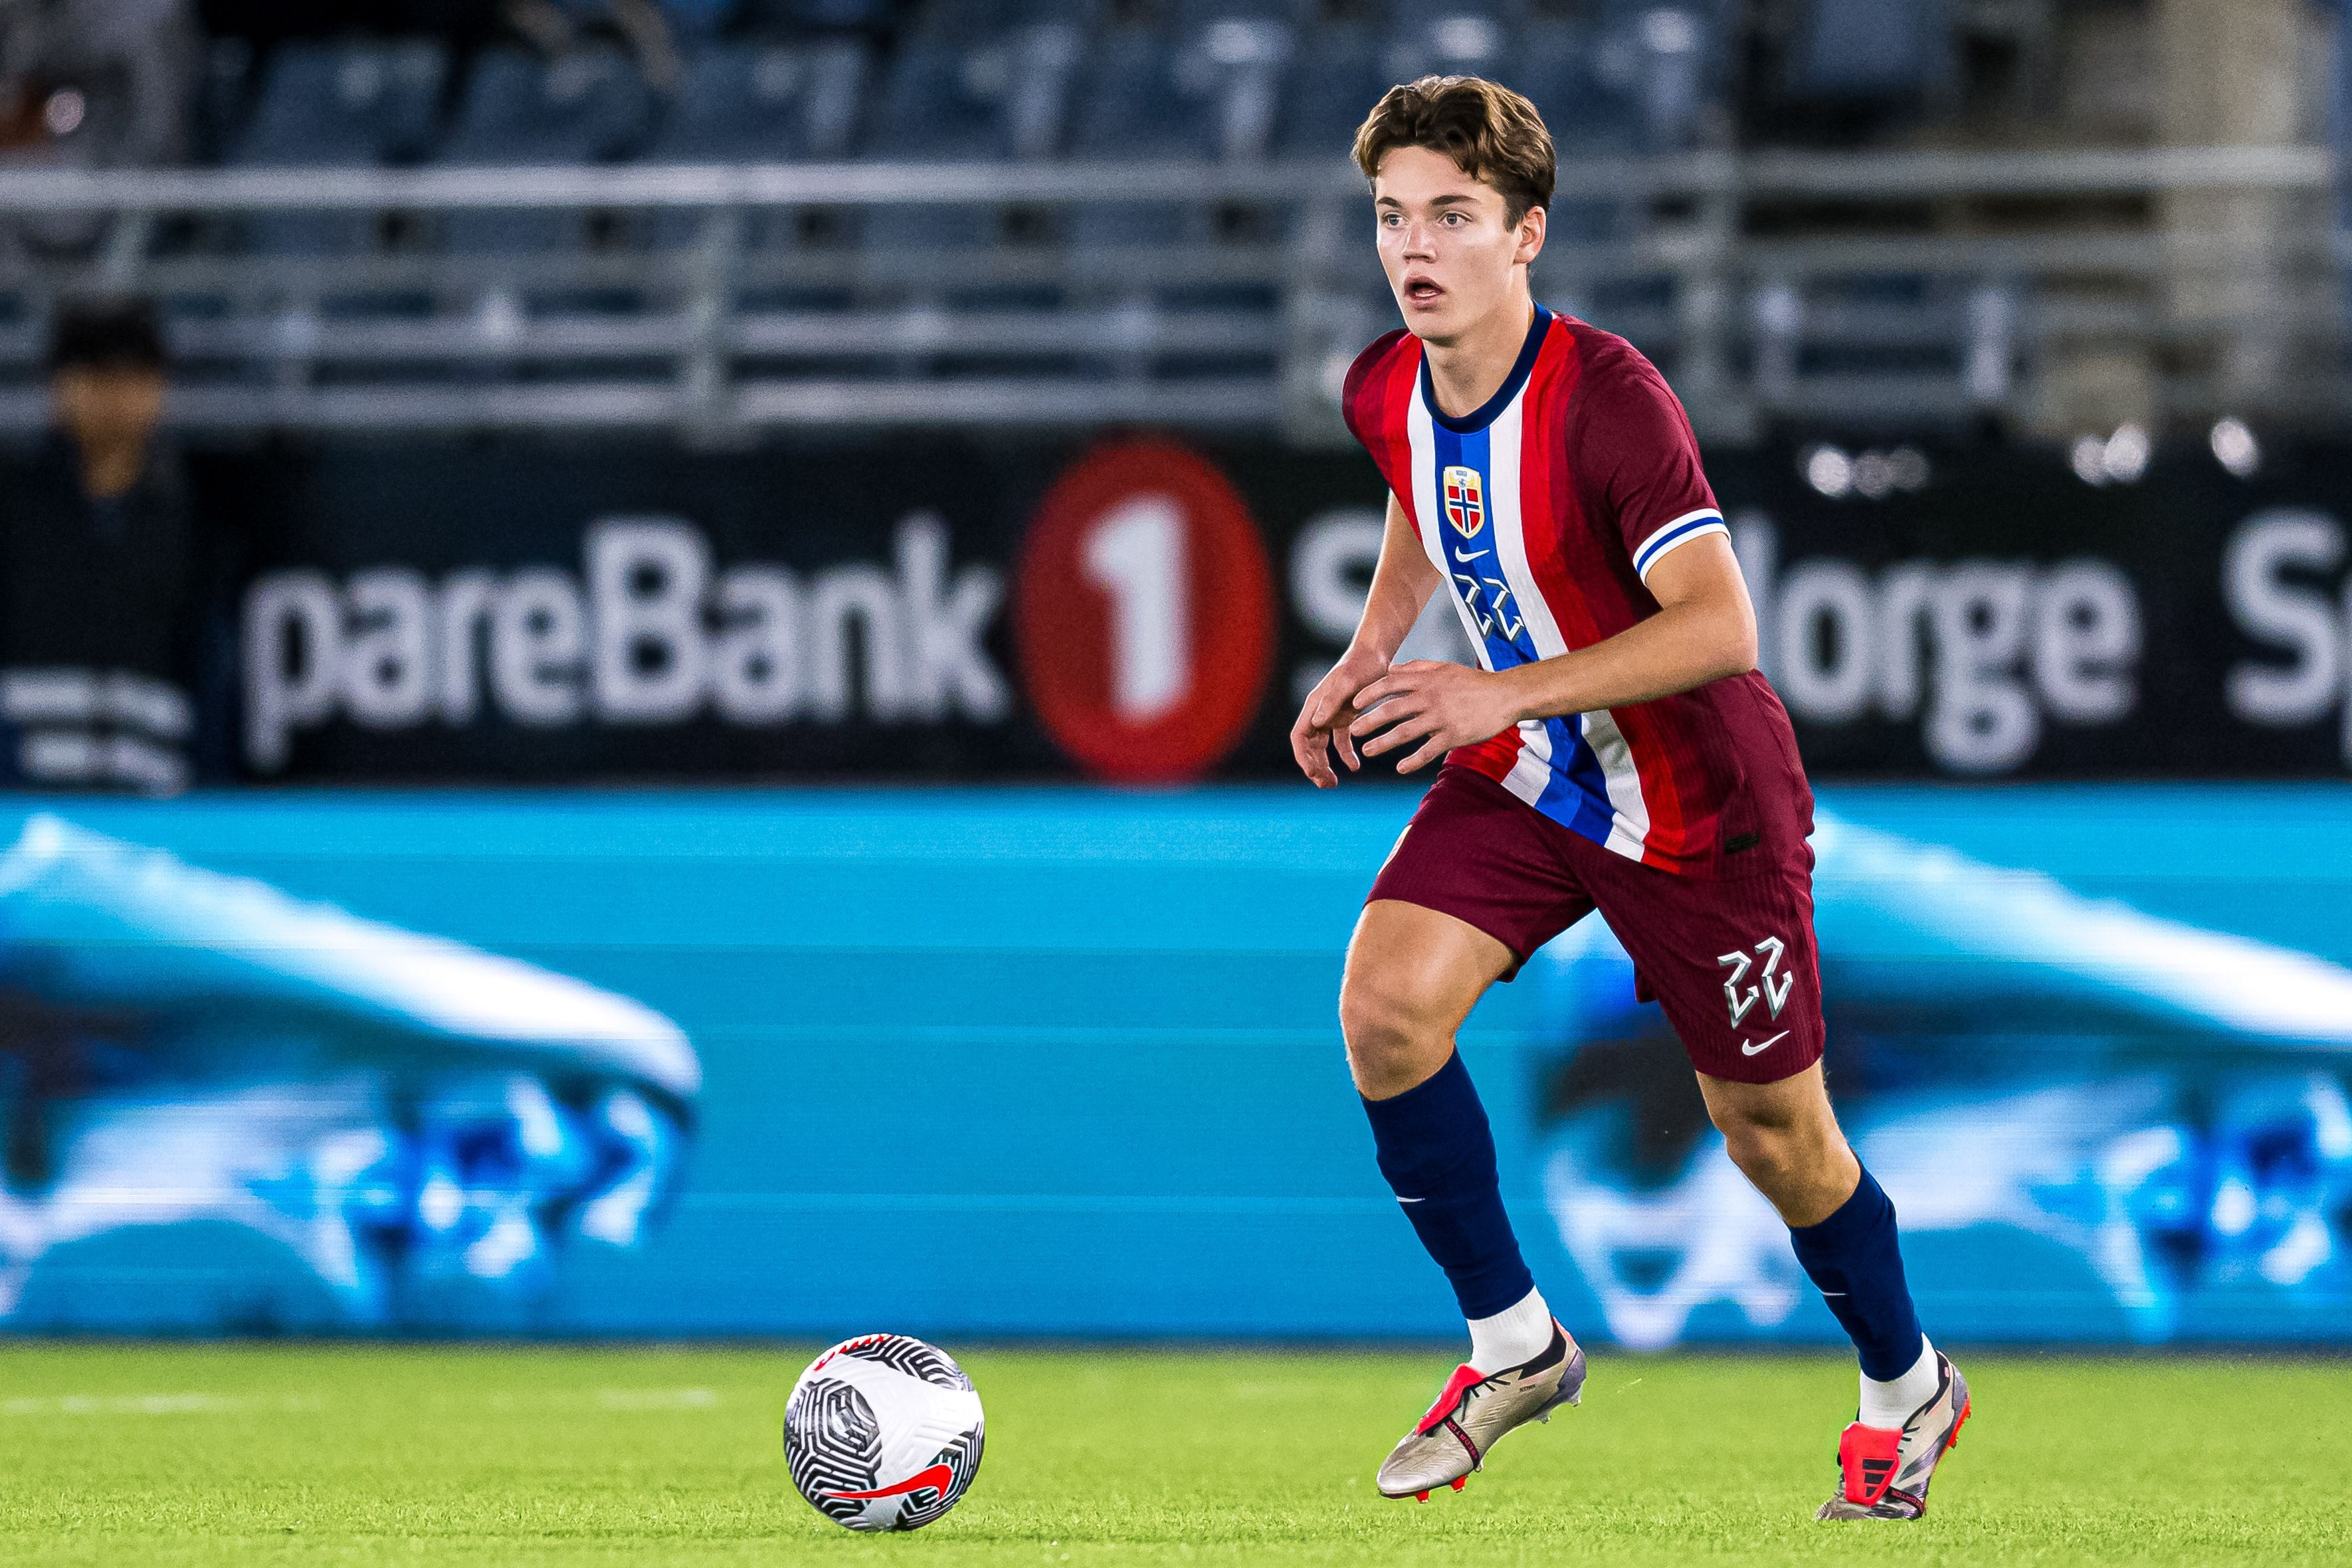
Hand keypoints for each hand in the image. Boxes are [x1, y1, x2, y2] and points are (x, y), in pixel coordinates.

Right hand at [1290, 646, 1391, 787]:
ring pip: (1321, 748)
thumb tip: (1316, 723)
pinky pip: (1340, 742)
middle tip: (1327, 784)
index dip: (1303, 757)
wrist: (1375, 653)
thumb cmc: (1361, 665)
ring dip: (1325, 766)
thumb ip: (1331, 701)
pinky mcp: (1345, 717)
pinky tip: (1355, 766)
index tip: (1313, 773)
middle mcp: (1319, 713)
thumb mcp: (1347, 681)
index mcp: (1314, 706)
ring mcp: (1331, 716)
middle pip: (1308, 747)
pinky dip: (1346, 755)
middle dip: (1314, 767)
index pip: (1299, 737)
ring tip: (1334, 783)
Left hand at [1349, 661, 1522, 774]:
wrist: (1505, 695)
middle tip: (1352, 731)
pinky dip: (1413, 761)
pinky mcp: (1453, 736)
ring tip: (1366, 751)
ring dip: (1383, 743)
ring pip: (1405, 732)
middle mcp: (1430, 698)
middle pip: (1391, 710)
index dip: (1369, 694)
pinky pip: (1428, 750)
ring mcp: (1441, 718)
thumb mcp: (1444, 667)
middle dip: (1369, 721)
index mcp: (1426, 680)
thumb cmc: (1473, 682)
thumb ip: (1417, 668)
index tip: (1354, 703)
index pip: (1390, 685)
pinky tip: (1400, 768)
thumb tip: (1391, 669)